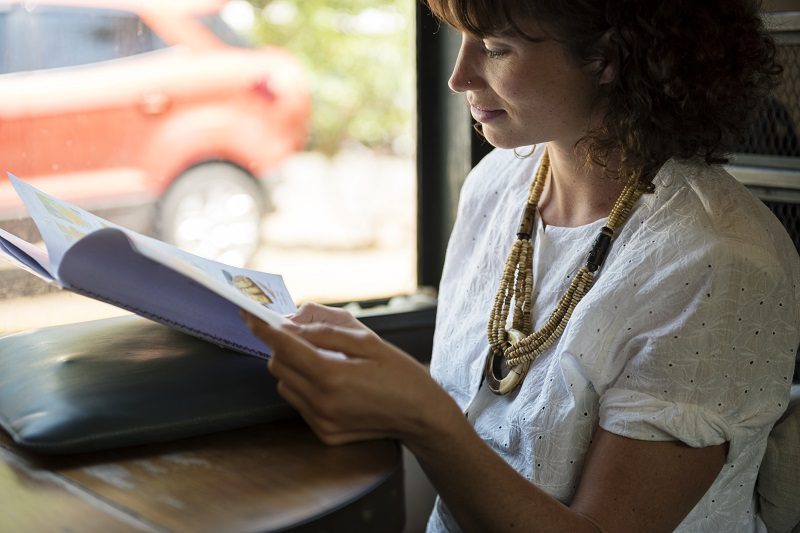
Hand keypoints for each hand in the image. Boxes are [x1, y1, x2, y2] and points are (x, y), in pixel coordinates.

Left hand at [242, 305, 458, 446]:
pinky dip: (304, 386)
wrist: (421, 416)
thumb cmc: (400, 373)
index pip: (285, 347)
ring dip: (293, 367)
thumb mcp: (369, 341)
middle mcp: (322, 402)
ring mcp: (321, 422)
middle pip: (278, 365)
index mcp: (333, 375)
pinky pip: (298, 403)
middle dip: (283, 346)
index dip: (264, 329)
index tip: (249, 315)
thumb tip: (293, 324)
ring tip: (324, 361)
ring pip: (284, 385)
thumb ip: (327, 330)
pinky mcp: (324, 433)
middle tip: (303, 335)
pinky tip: (331, 383)